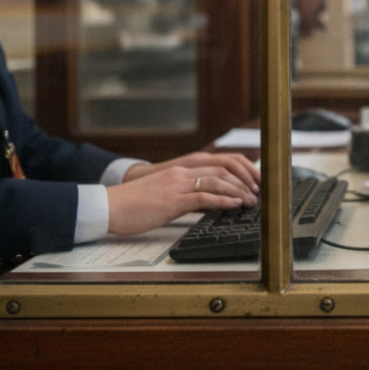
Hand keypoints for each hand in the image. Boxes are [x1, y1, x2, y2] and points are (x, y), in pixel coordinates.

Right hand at [107, 164, 253, 235]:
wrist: (109, 207)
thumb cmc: (133, 204)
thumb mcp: (164, 194)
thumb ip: (185, 194)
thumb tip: (208, 202)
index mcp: (180, 170)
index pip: (218, 162)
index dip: (240, 169)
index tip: (254, 180)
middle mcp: (181, 173)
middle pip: (223, 168)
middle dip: (245, 178)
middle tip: (259, 190)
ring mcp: (177, 185)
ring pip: (217, 180)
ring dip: (238, 190)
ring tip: (252, 200)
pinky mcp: (172, 201)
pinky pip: (204, 197)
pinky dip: (224, 200)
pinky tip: (235, 204)